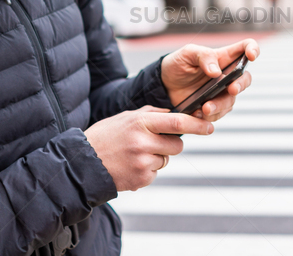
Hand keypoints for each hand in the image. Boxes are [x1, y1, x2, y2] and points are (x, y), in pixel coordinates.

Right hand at [83, 106, 212, 191]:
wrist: (83, 163)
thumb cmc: (106, 136)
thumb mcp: (126, 117)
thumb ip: (151, 114)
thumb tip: (175, 113)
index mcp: (140, 123)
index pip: (177, 123)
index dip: (197, 125)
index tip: (210, 127)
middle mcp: (142, 143)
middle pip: (177, 145)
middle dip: (172, 144)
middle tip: (155, 142)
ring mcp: (142, 162)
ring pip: (166, 160)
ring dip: (157, 157)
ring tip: (135, 154)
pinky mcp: (141, 179)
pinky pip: (156, 173)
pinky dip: (147, 170)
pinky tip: (130, 165)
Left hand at [161, 38, 259, 121]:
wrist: (164, 87)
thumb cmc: (177, 64)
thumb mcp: (187, 53)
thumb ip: (204, 56)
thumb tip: (217, 72)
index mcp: (224, 57)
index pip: (246, 48)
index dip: (253, 50)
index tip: (251, 56)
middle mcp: (227, 75)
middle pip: (245, 78)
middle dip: (241, 84)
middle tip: (231, 89)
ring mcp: (222, 92)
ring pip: (231, 100)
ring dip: (220, 105)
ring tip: (205, 108)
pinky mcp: (214, 107)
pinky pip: (220, 113)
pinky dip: (211, 115)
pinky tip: (198, 113)